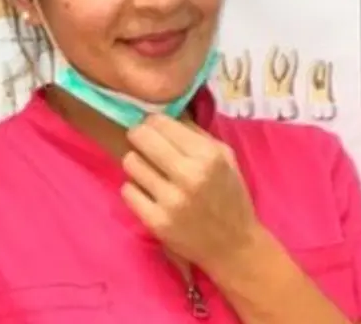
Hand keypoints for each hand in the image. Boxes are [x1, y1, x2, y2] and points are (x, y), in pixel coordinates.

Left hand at [121, 114, 260, 270]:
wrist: (234, 245)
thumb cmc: (229, 196)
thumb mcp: (225, 157)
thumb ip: (196, 133)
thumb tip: (164, 114)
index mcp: (208, 155)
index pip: (161, 123)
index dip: (152, 122)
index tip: (152, 127)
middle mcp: (189, 175)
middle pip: (141, 138)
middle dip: (138, 136)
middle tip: (141, 142)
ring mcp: (171, 200)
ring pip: (130, 163)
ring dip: (136, 164)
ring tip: (148, 170)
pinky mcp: (156, 221)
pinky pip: (127, 190)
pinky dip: (134, 189)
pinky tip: (147, 192)